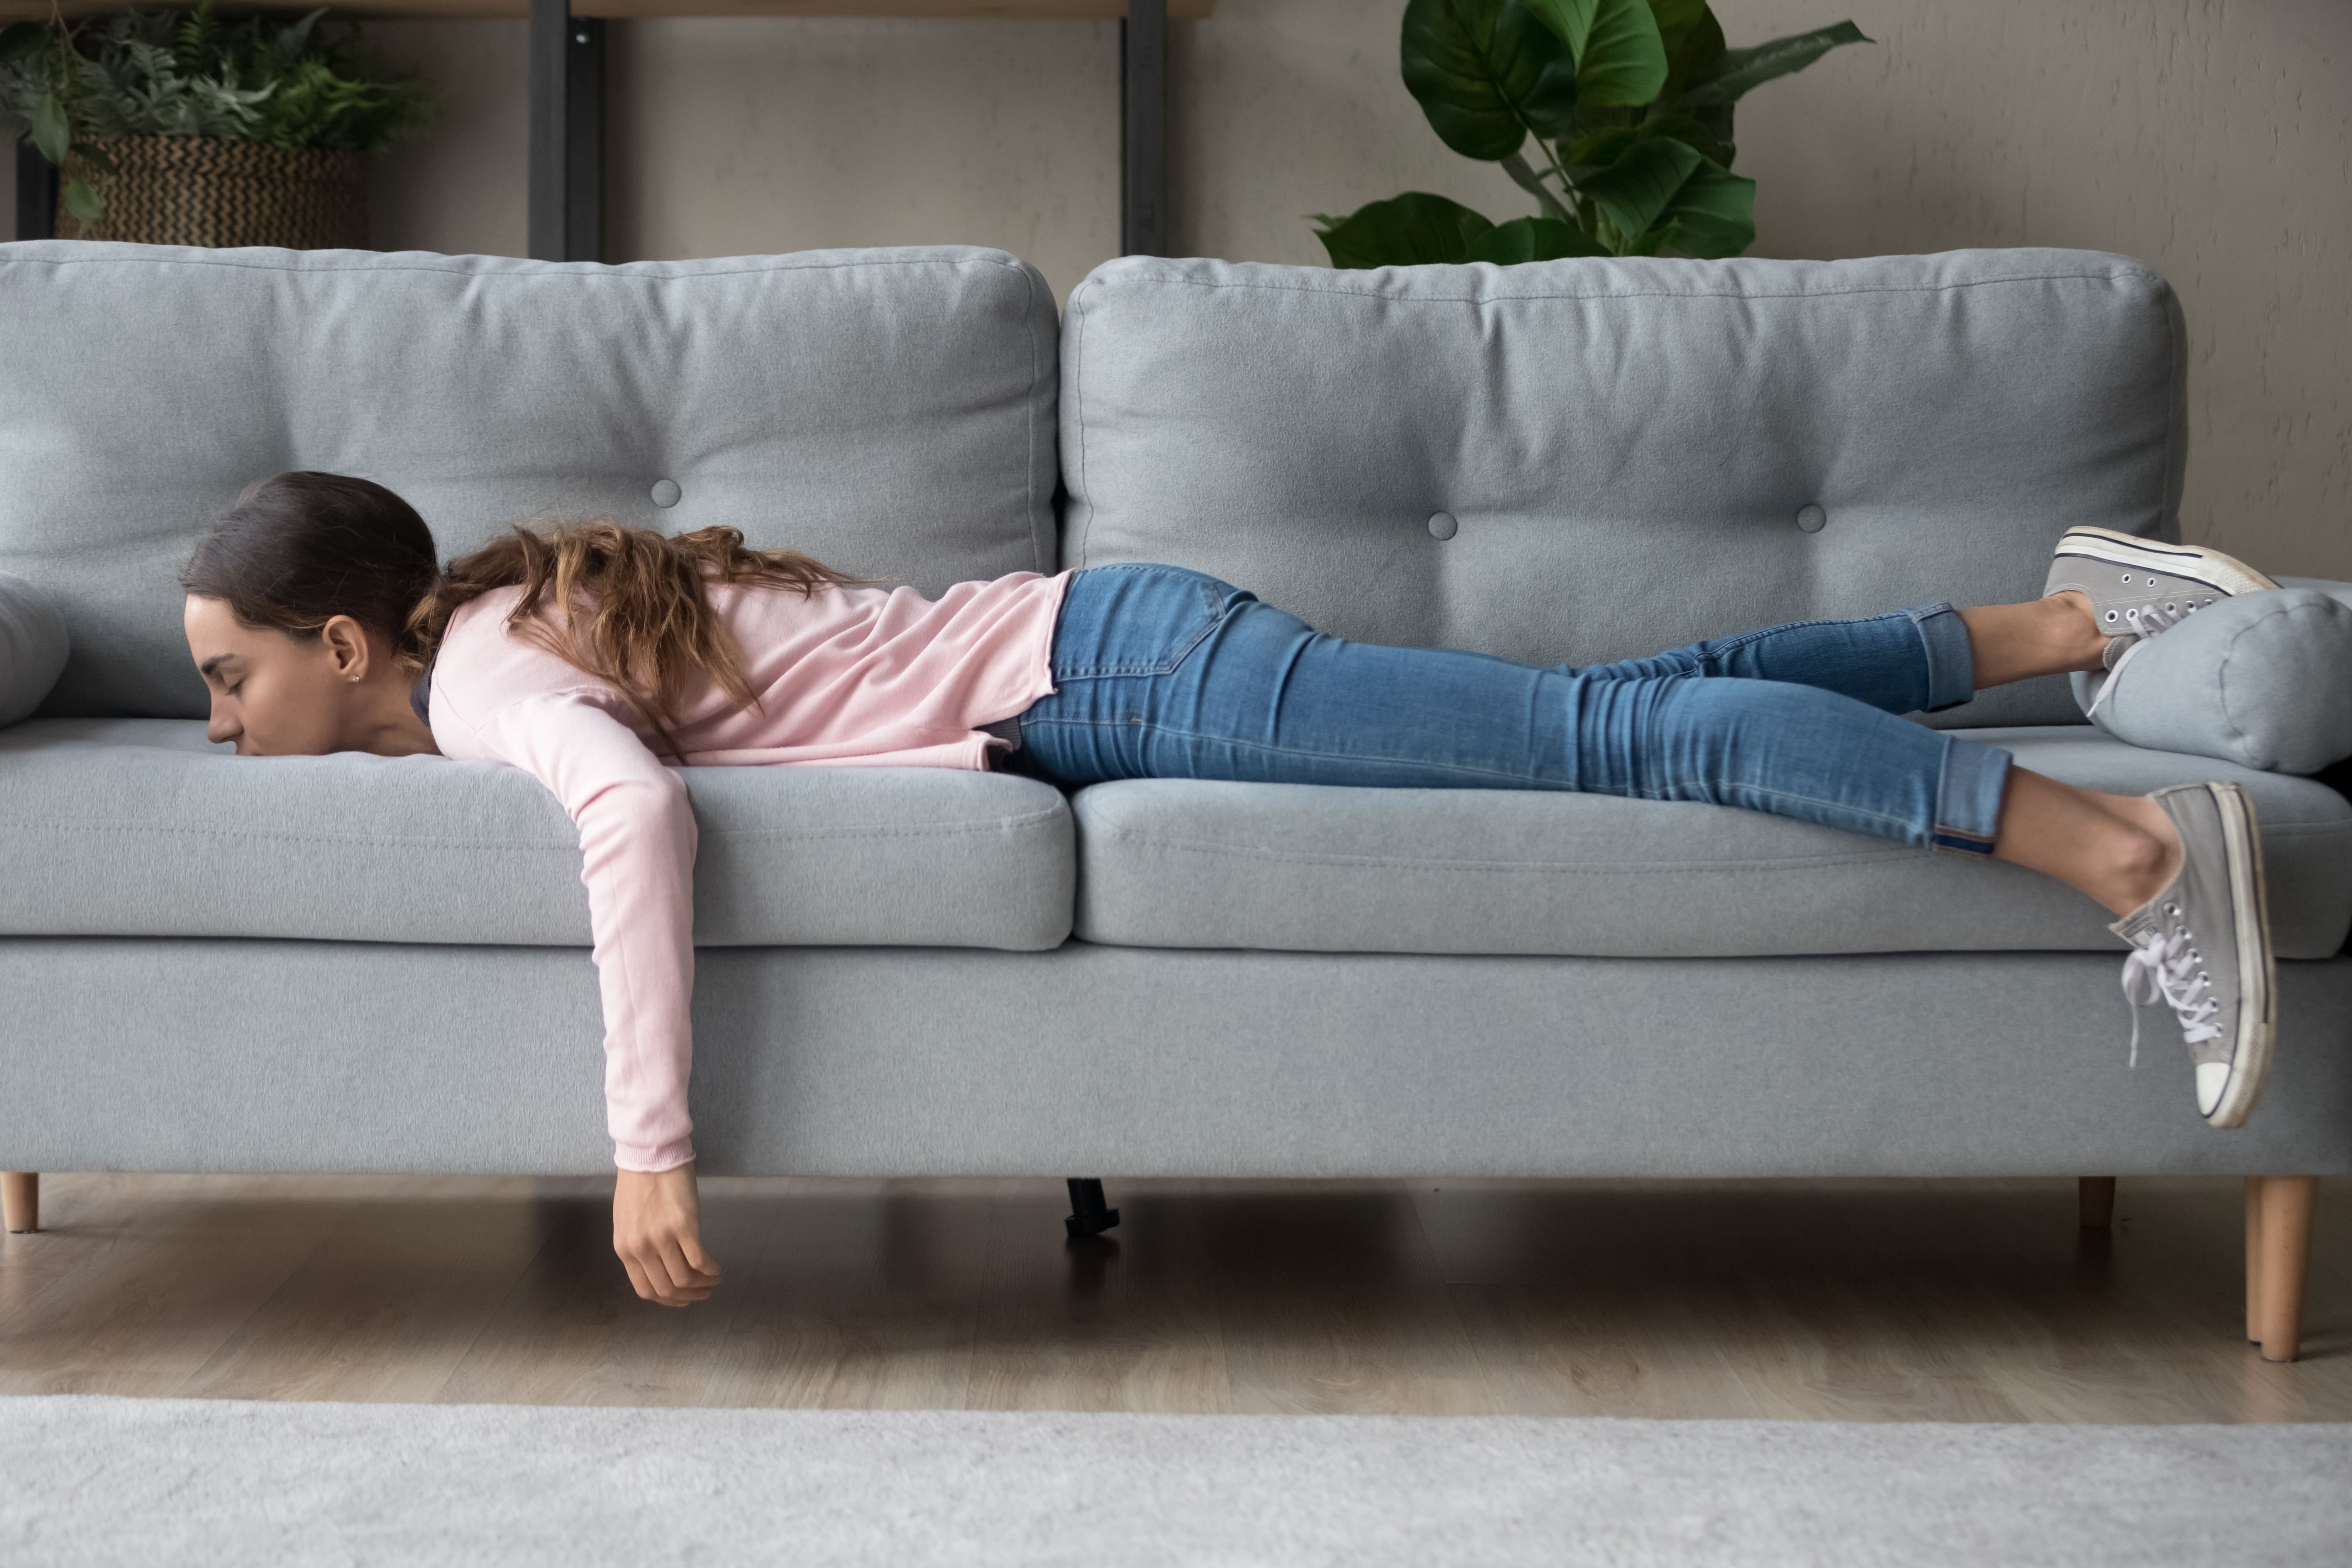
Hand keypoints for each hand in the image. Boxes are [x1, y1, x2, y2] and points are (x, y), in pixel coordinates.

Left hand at [612, 1163, 721, 1306]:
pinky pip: (699, 1260)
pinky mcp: (684, 1226)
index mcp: (625, 1249)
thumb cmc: (638, 1184)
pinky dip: (710, 1270)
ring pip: (684, 1278)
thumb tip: (659, 1266)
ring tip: (713, 1279)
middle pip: (667, 1288)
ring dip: (702, 1284)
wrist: (649, 1155)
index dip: (667, 1301)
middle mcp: (641, 1248)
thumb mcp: (629, 1222)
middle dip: (688, 1296)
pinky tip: (716, 1268)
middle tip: (703, 1293)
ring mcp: (662, 1238)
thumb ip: (639, 1246)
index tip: (682, 1299)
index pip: (645, 1290)